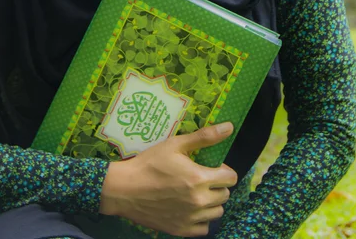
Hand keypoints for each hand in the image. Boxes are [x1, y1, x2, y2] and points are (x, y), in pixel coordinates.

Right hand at [100, 122, 236, 236]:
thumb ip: (204, 137)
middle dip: (218, 185)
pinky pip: (204, 228)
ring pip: (217, 212)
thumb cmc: (150, 163)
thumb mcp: (175, 145)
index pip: (231, 178)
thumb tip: (229, 127)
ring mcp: (190, 218)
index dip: (224, 170)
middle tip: (202, 178)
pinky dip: (201, 219)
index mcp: (199, 178)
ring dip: (211, 202)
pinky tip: (190, 208)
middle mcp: (198, 201)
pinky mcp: (181, 231)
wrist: (125, 189)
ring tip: (196, 193)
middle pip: (225, 195)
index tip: (212, 167)